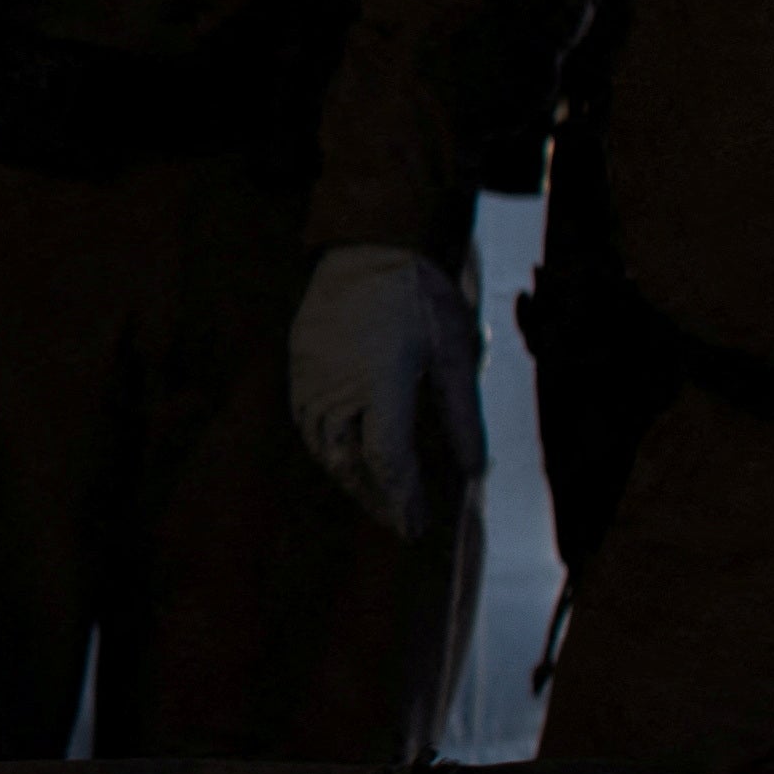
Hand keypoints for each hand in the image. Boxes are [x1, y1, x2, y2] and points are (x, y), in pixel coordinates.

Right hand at [286, 244, 486, 538]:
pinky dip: (326, 446)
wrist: (368, 246)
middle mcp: (338, 386)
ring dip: (348, 476)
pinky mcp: (299, 363)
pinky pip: (305, 419)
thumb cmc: (419, 297)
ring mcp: (312, 375)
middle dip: (375, 498)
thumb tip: (474, 469)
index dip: (401, 500)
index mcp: (381, 384)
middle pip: (348, 462)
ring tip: (375, 495)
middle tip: (399, 523)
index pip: (387, 461)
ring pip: (321, 445)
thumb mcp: (455, 353)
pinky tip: (343, 453)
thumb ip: (463, 414)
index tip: (416, 527)